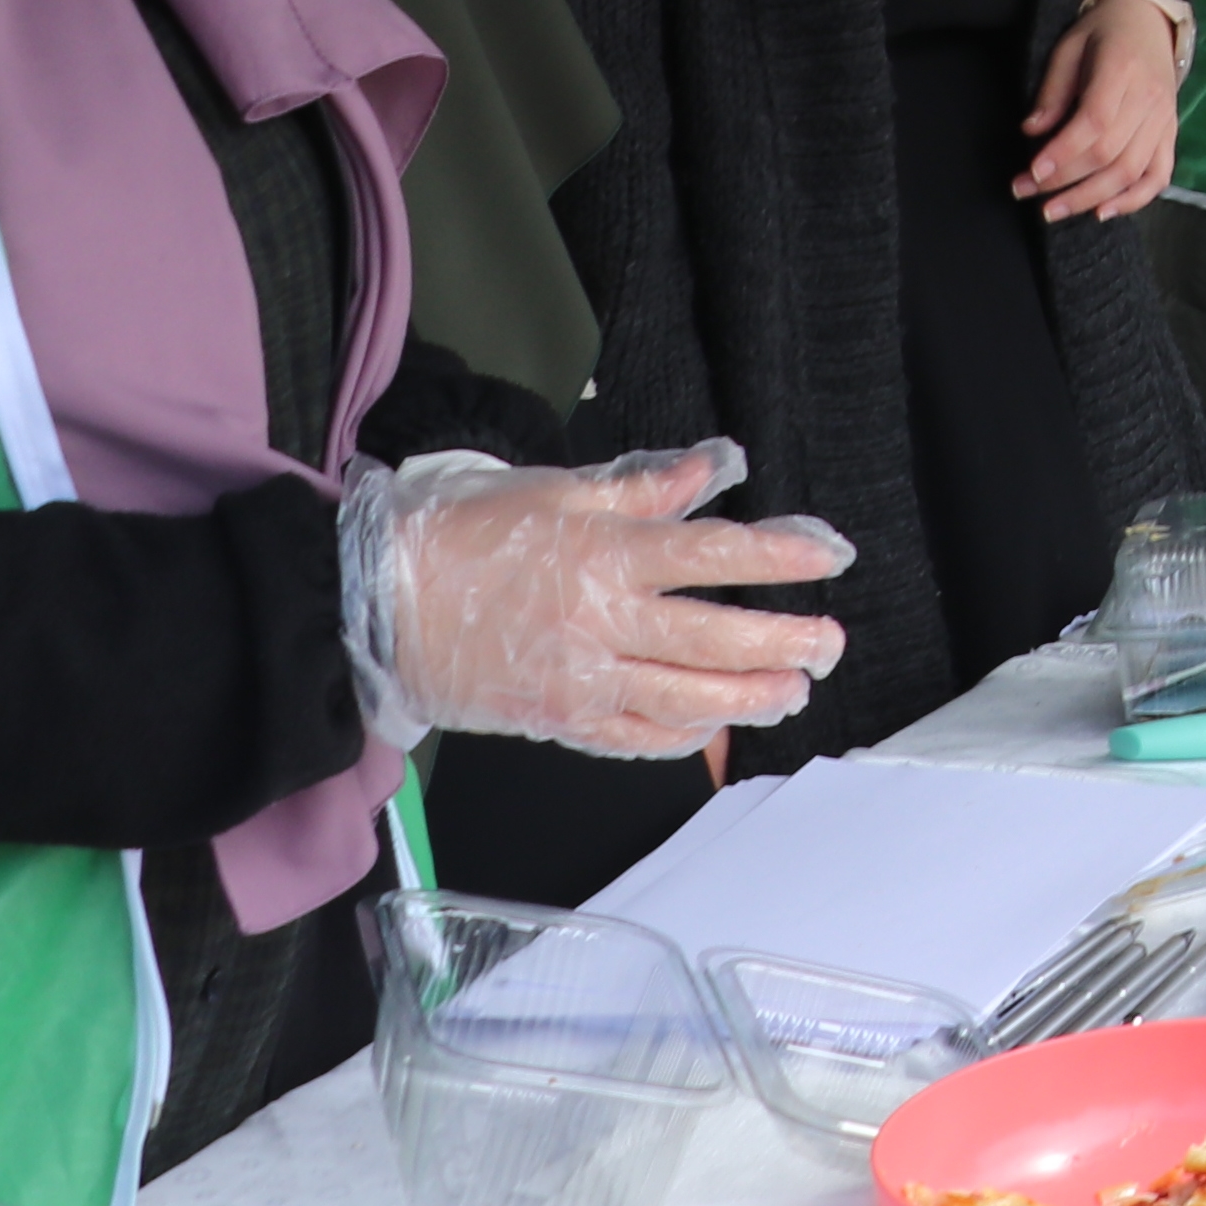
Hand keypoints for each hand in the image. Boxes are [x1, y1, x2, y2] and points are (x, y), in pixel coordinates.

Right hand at [338, 439, 856, 760]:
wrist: (374, 602)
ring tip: (791, 691)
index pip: (716, 554)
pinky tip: (711, 727)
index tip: (830, 558)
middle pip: (718, 637)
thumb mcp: (556, 491)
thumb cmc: (460, 536)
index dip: (781, 558)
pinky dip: (682, 734)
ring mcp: (583, 678)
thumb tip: (712, 469)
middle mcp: (604, 621)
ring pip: (687, 696)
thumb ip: (644, 488)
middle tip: (828, 642)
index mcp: (607, 554)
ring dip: (750, 697)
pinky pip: (635, 736)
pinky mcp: (557, 720)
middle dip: (785, 642)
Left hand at [1014, 0, 1179, 221]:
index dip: (1063, 152)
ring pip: (1132, 171)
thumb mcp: (1068, 47)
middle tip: (1027, 193)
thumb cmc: (1102, 31)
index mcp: (1121, 70)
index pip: (1095, 122)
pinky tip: (1104, 211)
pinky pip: (1159, 175)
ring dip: (1092, 197)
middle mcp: (1149, 99)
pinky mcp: (1170, 133)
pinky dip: (1135, 200)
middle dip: (1066, 181)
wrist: (1149, 18)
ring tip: (1056, 210)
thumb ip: (1052, 91)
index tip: (1032, 172)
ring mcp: (1165, 120)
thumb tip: (1032, 132)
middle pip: (1111, 153)